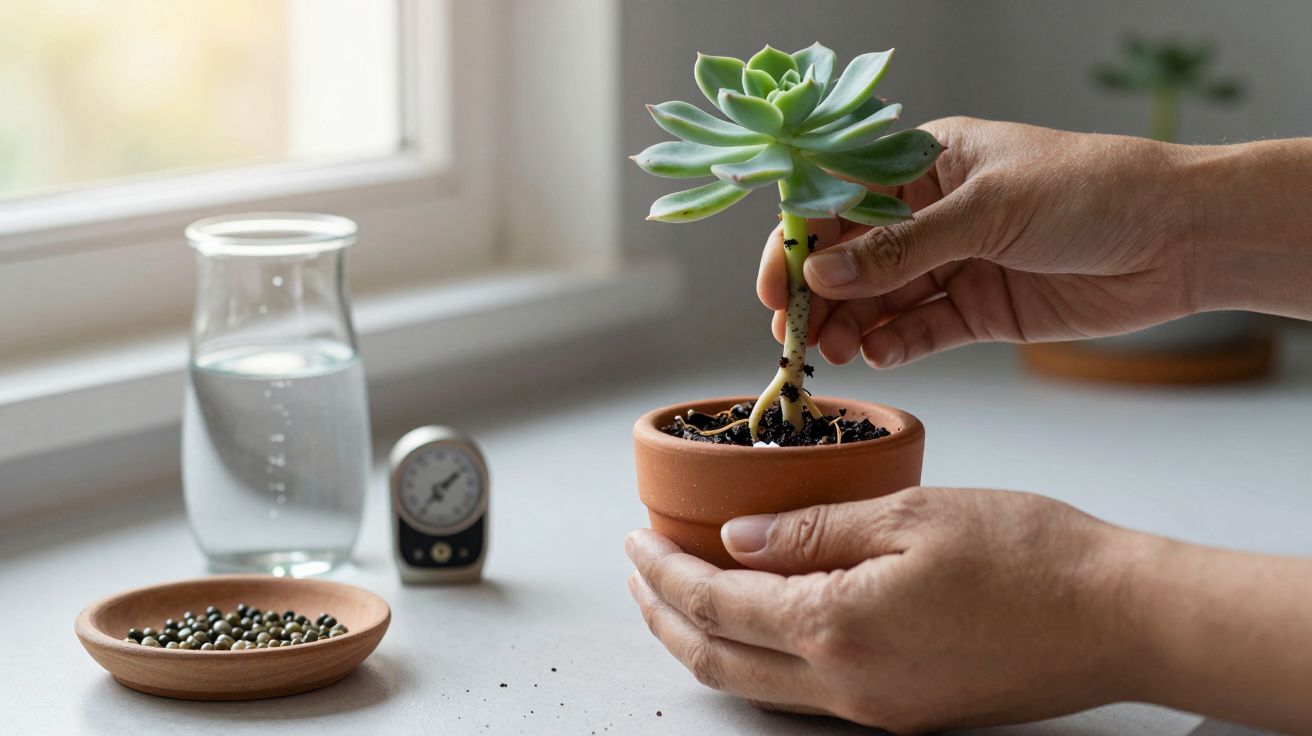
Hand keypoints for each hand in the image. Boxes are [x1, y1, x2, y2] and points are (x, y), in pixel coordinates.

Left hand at [624, 487, 1133, 732]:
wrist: (1120, 619)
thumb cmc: (1031, 555)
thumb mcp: (911, 514)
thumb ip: (812, 530)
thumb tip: (734, 538)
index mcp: (838, 628)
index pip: (715, 603)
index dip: (663, 570)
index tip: (634, 537)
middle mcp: (846, 685)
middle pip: (716, 661)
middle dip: (662, 615)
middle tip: (637, 568)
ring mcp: (874, 709)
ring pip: (754, 685)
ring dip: (703, 640)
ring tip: (678, 594)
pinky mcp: (902, 713)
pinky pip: (801, 692)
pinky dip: (757, 656)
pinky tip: (757, 621)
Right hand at [757, 117, 1206, 367]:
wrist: (1178, 238)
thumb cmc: (1090, 190)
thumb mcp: (987, 210)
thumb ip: (901, 249)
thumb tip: (822, 274)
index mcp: (924, 164)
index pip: (839, 200)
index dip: (800, 240)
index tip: (776, 284)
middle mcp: (929, 215)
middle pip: (850, 257)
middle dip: (817, 295)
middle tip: (793, 335)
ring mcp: (953, 263)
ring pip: (878, 300)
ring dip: (848, 326)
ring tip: (829, 354)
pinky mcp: (978, 310)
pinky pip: (919, 331)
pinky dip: (894, 345)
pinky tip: (877, 356)